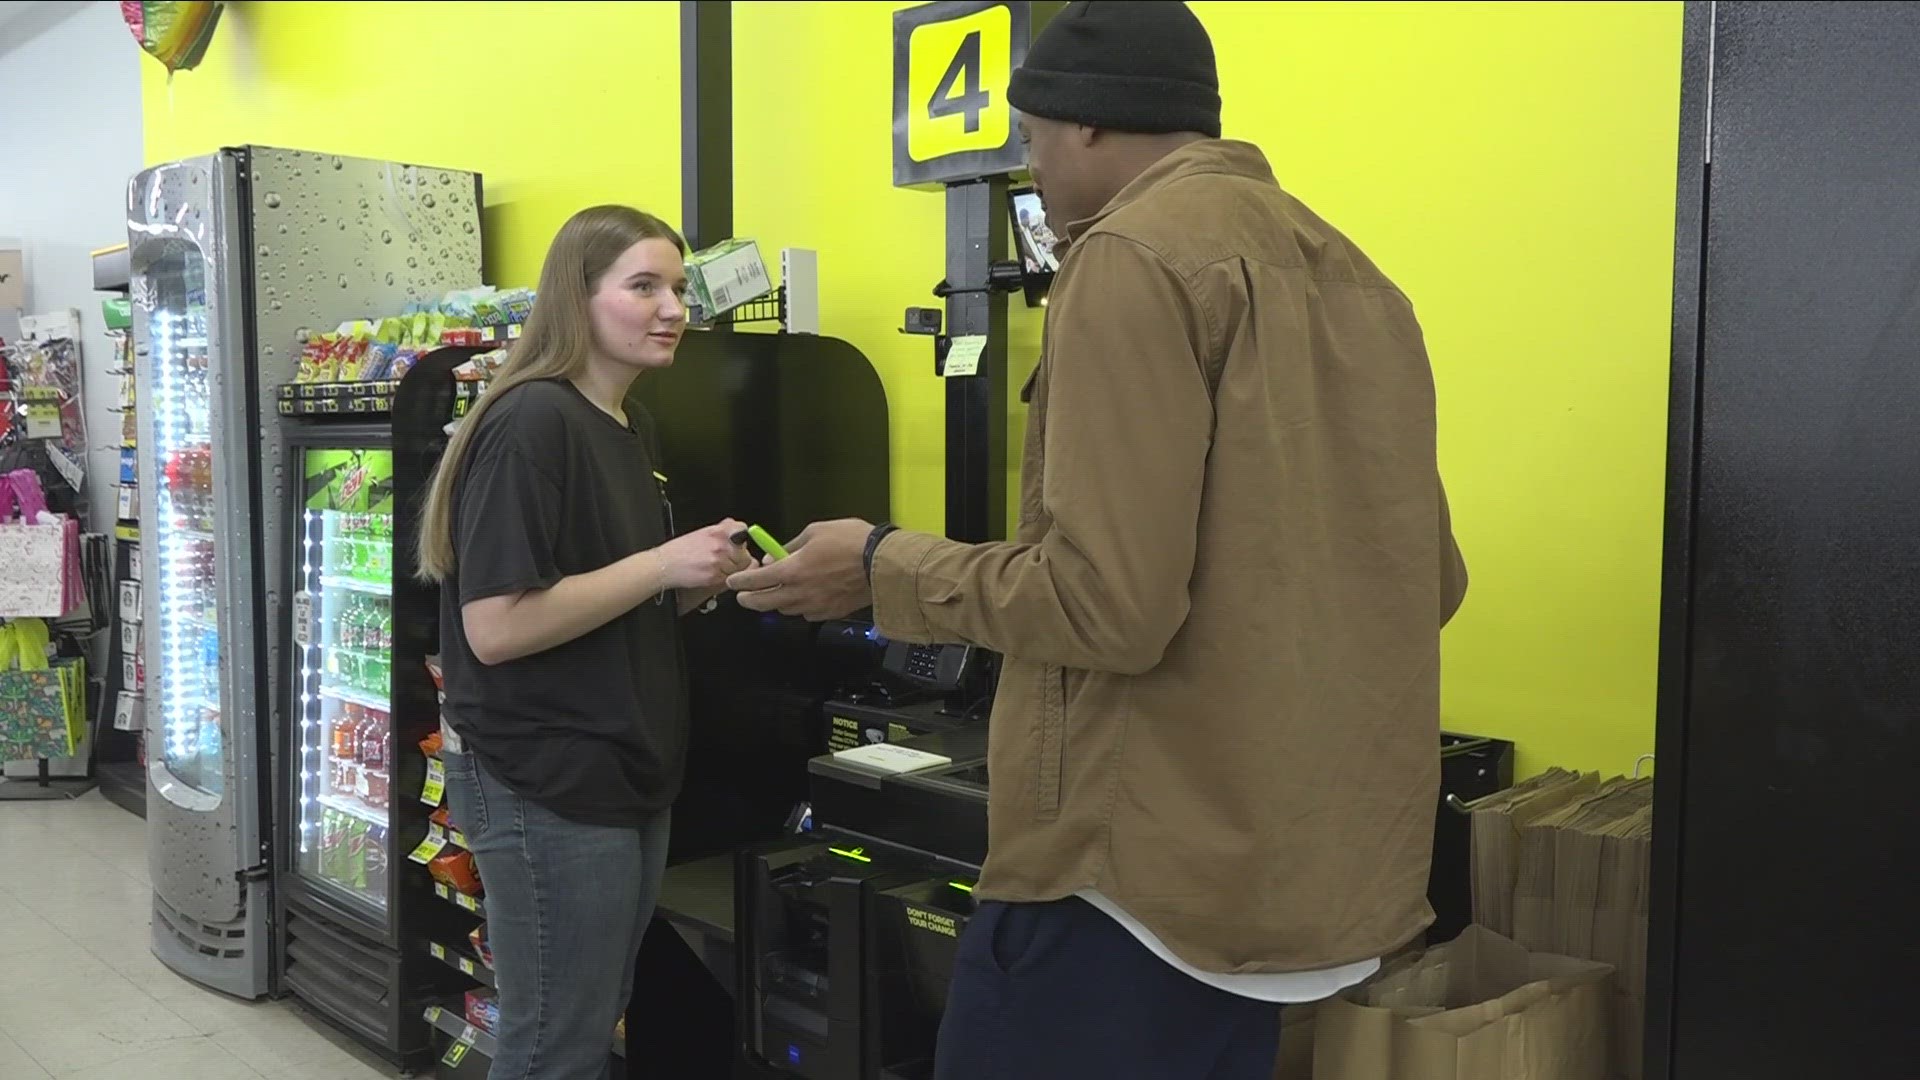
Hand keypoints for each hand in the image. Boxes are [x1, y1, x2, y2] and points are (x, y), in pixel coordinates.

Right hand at [653, 519, 752, 592]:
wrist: (664, 565)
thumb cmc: (680, 550)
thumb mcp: (702, 532)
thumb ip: (721, 529)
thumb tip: (736, 526)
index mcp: (718, 531)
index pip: (743, 530)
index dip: (742, 538)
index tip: (738, 543)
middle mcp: (720, 545)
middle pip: (745, 554)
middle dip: (738, 559)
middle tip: (725, 560)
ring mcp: (718, 561)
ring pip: (739, 569)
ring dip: (732, 570)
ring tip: (716, 567)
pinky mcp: (715, 576)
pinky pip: (729, 579)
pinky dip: (723, 579)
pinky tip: (712, 574)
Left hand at [727, 519, 875, 621]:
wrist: (882, 564)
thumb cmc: (852, 542)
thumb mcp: (816, 531)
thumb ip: (790, 545)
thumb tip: (774, 555)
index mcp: (792, 570)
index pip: (756, 580)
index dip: (741, 581)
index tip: (733, 581)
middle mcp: (799, 592)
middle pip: (764, 602)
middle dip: (749, 599)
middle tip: (743, 596)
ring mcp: (814, 605)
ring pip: (784, 609)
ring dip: (774, 602)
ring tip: (772, 594)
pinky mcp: (829, 613)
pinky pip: (806, 613)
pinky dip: (798, 606)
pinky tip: (801, 598)